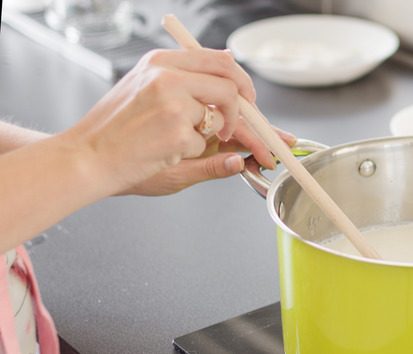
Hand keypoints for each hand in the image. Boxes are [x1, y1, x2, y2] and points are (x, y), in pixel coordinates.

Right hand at [64, 48, 292, 195]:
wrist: (86, 156)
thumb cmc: (115, 130)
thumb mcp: (147, 90)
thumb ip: (188, 79)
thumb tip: (229, 61)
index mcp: (161, 61)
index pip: (217, 59)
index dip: (240, 80)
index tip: (248, 97)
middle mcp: (168, 75)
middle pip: (229, 85)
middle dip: (242, 109)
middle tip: (238, 128)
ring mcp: (174, 103)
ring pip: (219, 116)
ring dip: (209, 134)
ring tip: (175, 140)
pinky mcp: (177, 131)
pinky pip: (204, 143)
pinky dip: (191, 152)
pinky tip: (163, 151)